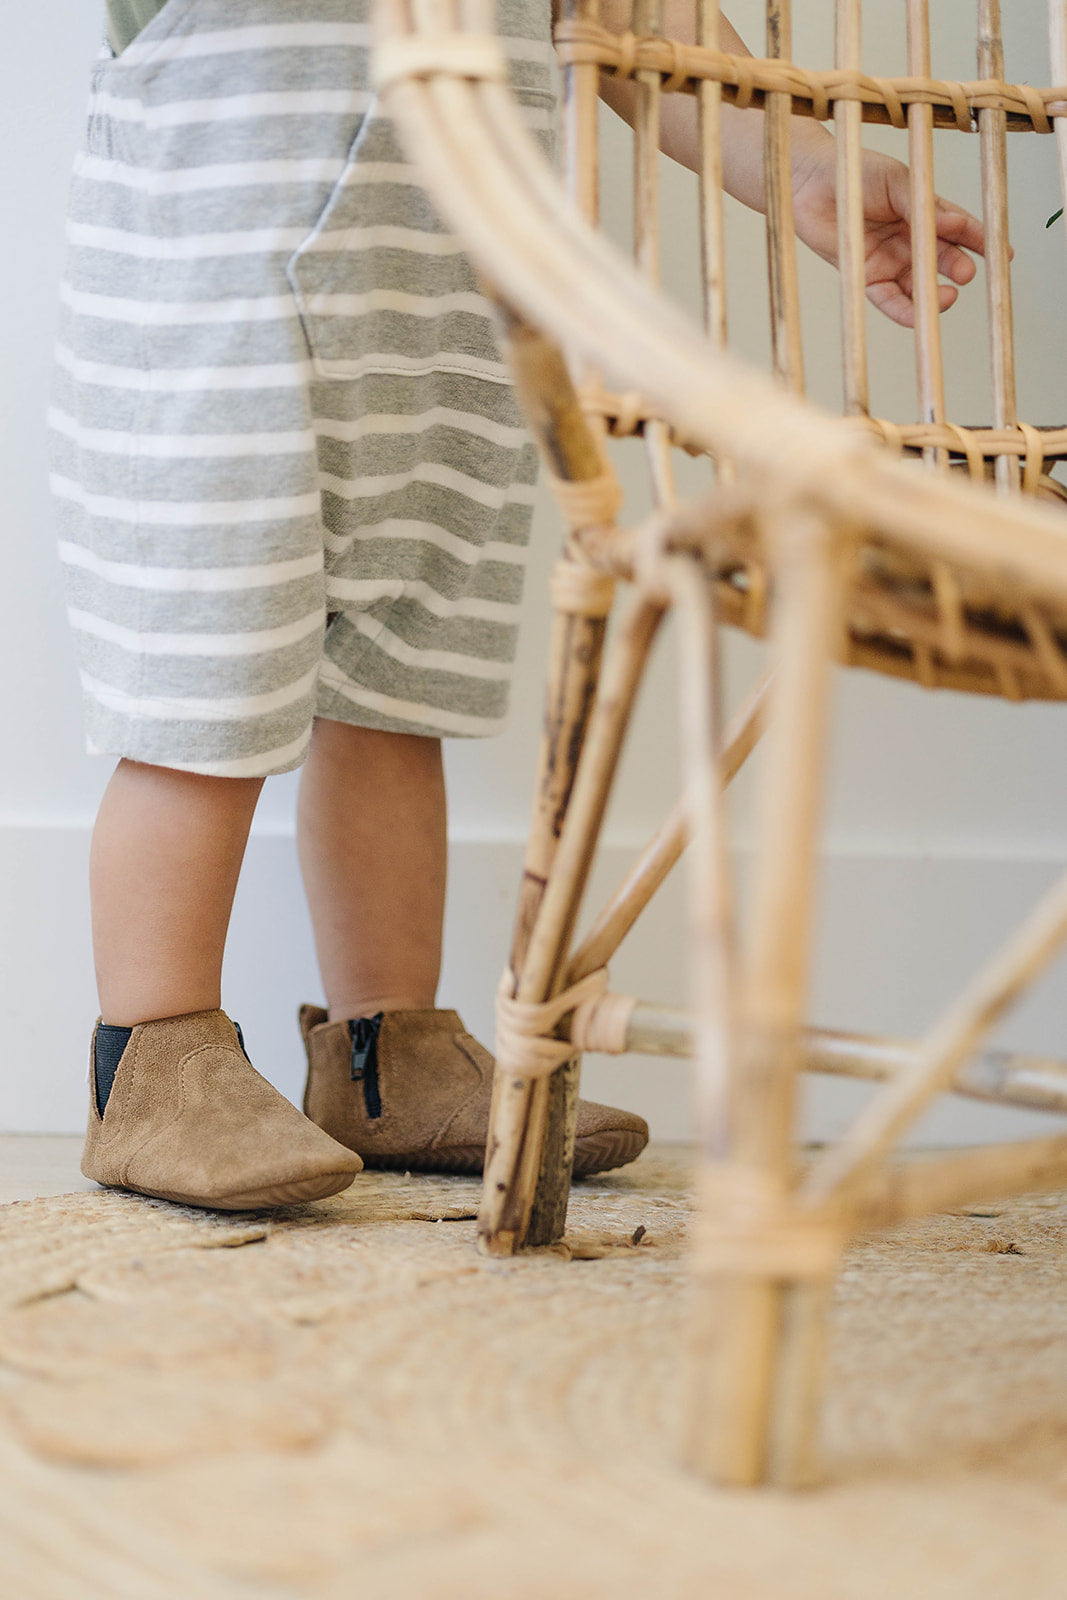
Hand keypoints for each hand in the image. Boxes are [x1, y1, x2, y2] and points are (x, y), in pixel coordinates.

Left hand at [790, 144, 987, 328]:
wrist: (810, 181)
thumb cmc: (855, 172)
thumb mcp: (896, 181)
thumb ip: (922, 205)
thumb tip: (956, 223)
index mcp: (922, 210)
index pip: (958, 227)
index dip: (980, 240)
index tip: (1001, 253)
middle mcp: (909, 237)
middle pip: (941, 259)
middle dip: (957, 268)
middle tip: (966, 274)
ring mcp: (889, 259)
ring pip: (918, 284)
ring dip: (934, 294)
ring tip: (948, 297)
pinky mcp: (866, 276)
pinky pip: (889, 299)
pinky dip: (904, 310)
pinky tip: (919, 317)